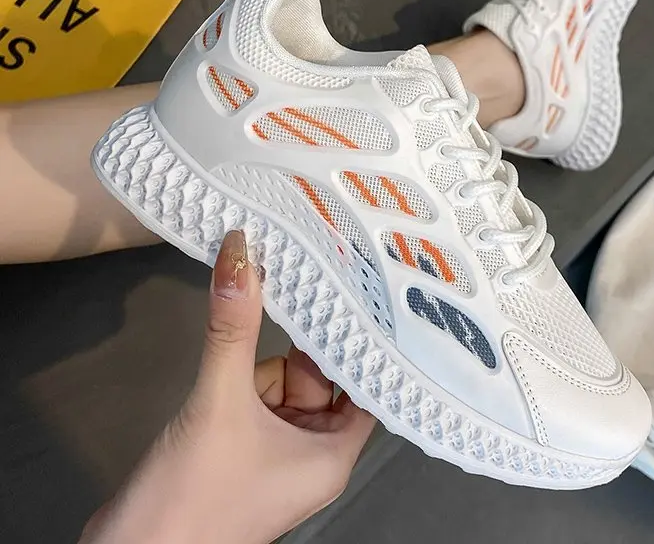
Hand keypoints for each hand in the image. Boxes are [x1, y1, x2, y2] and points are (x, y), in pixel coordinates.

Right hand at [81, 230, 374, 543]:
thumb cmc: (195, 492)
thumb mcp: (220, 401)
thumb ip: (233, 328)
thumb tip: (241, 253)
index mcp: (333, 454)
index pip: (365, 383)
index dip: (359, 339)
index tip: (357, 289)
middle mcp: (312, 453)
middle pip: (319, 378)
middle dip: (296, 344)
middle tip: (295, 288)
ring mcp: (274, 452)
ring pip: (281, 383)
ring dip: (257, 362)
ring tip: (238, 347)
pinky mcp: (241, 449)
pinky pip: (254, 396)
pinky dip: (239, 374)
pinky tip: (222, 362)